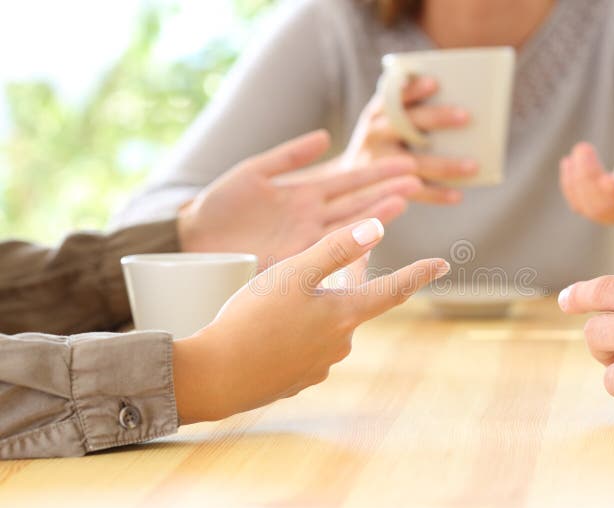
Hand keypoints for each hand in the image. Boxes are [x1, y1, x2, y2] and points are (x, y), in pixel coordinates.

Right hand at [172, 219, 449, 422]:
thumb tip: (377, 226)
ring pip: (325, 326)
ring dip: (313, 311)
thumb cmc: (252, 318)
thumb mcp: (293, 273)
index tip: (442, 264)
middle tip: (311, 270)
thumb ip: (336, 249)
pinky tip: (267, 332)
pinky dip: (294, 335)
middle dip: (339, 285)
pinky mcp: (297, 380)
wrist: (215, 377)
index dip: (419, 273)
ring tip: (276, 304)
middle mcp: (340, 344)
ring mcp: (319, 366)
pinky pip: (304, 348)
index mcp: (344, 315)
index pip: (393, 290)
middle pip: (351, 305)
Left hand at [178, 130, 422, 263]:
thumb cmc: (217, 206)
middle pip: (356, 201)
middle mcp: (311, 217)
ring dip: (376, 212)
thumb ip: (289, 155)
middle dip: (386, 189)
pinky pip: (328, 250)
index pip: (347, 180)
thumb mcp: (254, 172)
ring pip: (348, 225)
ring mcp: (305, 239)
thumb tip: (325, 137)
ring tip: (405, 198)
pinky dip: (350, 242)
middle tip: (419, 177)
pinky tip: (373, 234)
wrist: (192, 242)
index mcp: (302, 193)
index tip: (404, 163)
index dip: (375, 172)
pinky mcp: (294, 260)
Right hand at [344, 76, 477, 204]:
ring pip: (415, 162)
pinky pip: (415, 191)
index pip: (396, 96)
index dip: (413, 89)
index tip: (434, 82)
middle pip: (408, 124)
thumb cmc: (384, 144)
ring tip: (473, 166)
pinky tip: (458, 195)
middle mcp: (374, 134)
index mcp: (376, 113)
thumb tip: (459, 107)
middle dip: (438, 118)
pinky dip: (437, 194)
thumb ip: (410, 112)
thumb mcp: (386, 123)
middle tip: (466, 116)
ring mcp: (377, 162)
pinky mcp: (384, 187)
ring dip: (445, 165)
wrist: (350, 181)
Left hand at [560, 130, 613, 223]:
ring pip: (589, 208)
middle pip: (604, 207)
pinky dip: (569, 186)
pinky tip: (567, 162)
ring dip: (576, 181)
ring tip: (578, 151)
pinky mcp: (603, 207)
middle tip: (582, 147)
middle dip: (588, 178)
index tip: (603, 178)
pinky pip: (580, 204)